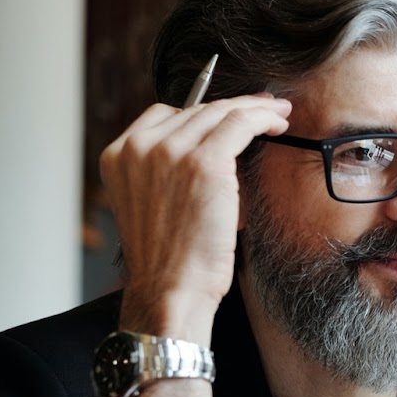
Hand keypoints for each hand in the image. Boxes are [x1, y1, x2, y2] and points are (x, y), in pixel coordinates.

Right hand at [99, 94, 290, 337]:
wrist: (170, 290)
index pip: (163, 115)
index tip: (229, 113)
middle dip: (233, 106)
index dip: (201, 112)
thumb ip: (162, 174)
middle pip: (195, 110)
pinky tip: (278, 124)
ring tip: (278, 113)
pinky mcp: (204, 163)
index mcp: (118, 155)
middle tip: (263, 106)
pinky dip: (262, 118)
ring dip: (254, 108)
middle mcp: (138, 147)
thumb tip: (206, 151)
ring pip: (220, 112)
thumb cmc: (169, 260)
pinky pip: (240, 124)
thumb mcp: (151, 205)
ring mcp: (170, 152)